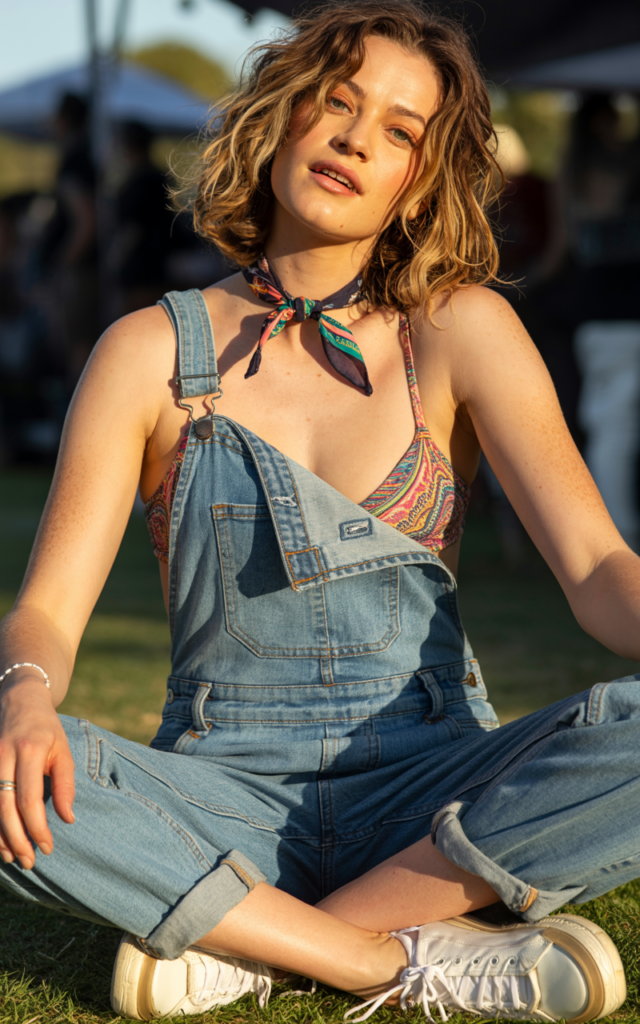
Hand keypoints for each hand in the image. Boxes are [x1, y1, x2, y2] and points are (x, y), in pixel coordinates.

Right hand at [0, 677, 74, 869]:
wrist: (19, 698)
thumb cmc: (46, 728)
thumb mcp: (63, 750)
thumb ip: (65, 785)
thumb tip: (68, 820)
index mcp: (30, 750)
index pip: (29, 799)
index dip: (37, 827)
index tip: (48, 847)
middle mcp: (4, 755)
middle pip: (4, 807)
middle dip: (16, 839)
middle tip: (30, 862)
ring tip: (13, 857)